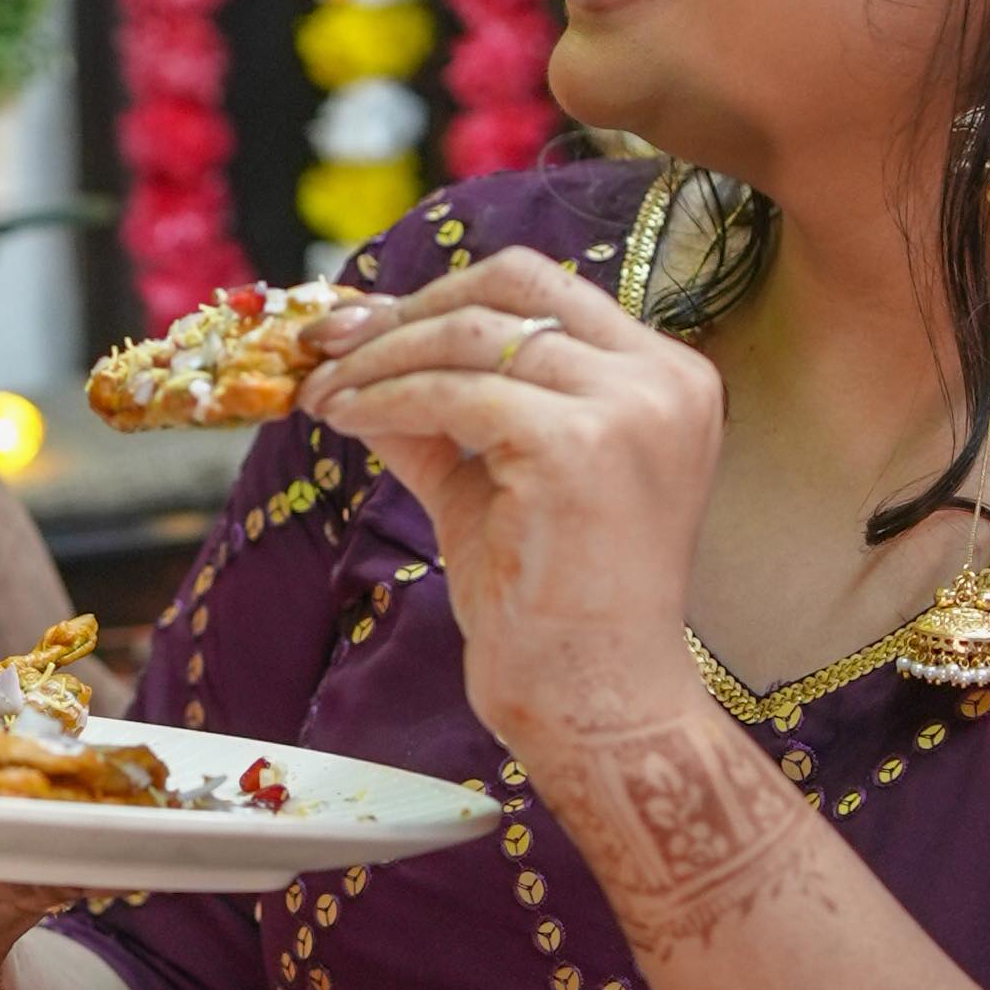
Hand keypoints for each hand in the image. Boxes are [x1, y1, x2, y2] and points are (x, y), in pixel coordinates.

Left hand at [304, 249, 721, 754]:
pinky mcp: (581, 447)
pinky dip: (385, 398)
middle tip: (328, 343)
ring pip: (474, 335)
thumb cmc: (551, 607)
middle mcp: (664, 379)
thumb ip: (438, 410)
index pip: (542, 288)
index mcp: (665, 377)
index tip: (361, 323)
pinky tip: (344, 420)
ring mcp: (632, 408)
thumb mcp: (488, 478)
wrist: (595, 703)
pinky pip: (453, 395)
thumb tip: (355, 353)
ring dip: (380, 357)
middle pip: (512, 286)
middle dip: (407, 308)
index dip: (441, 295)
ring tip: (324, 392)